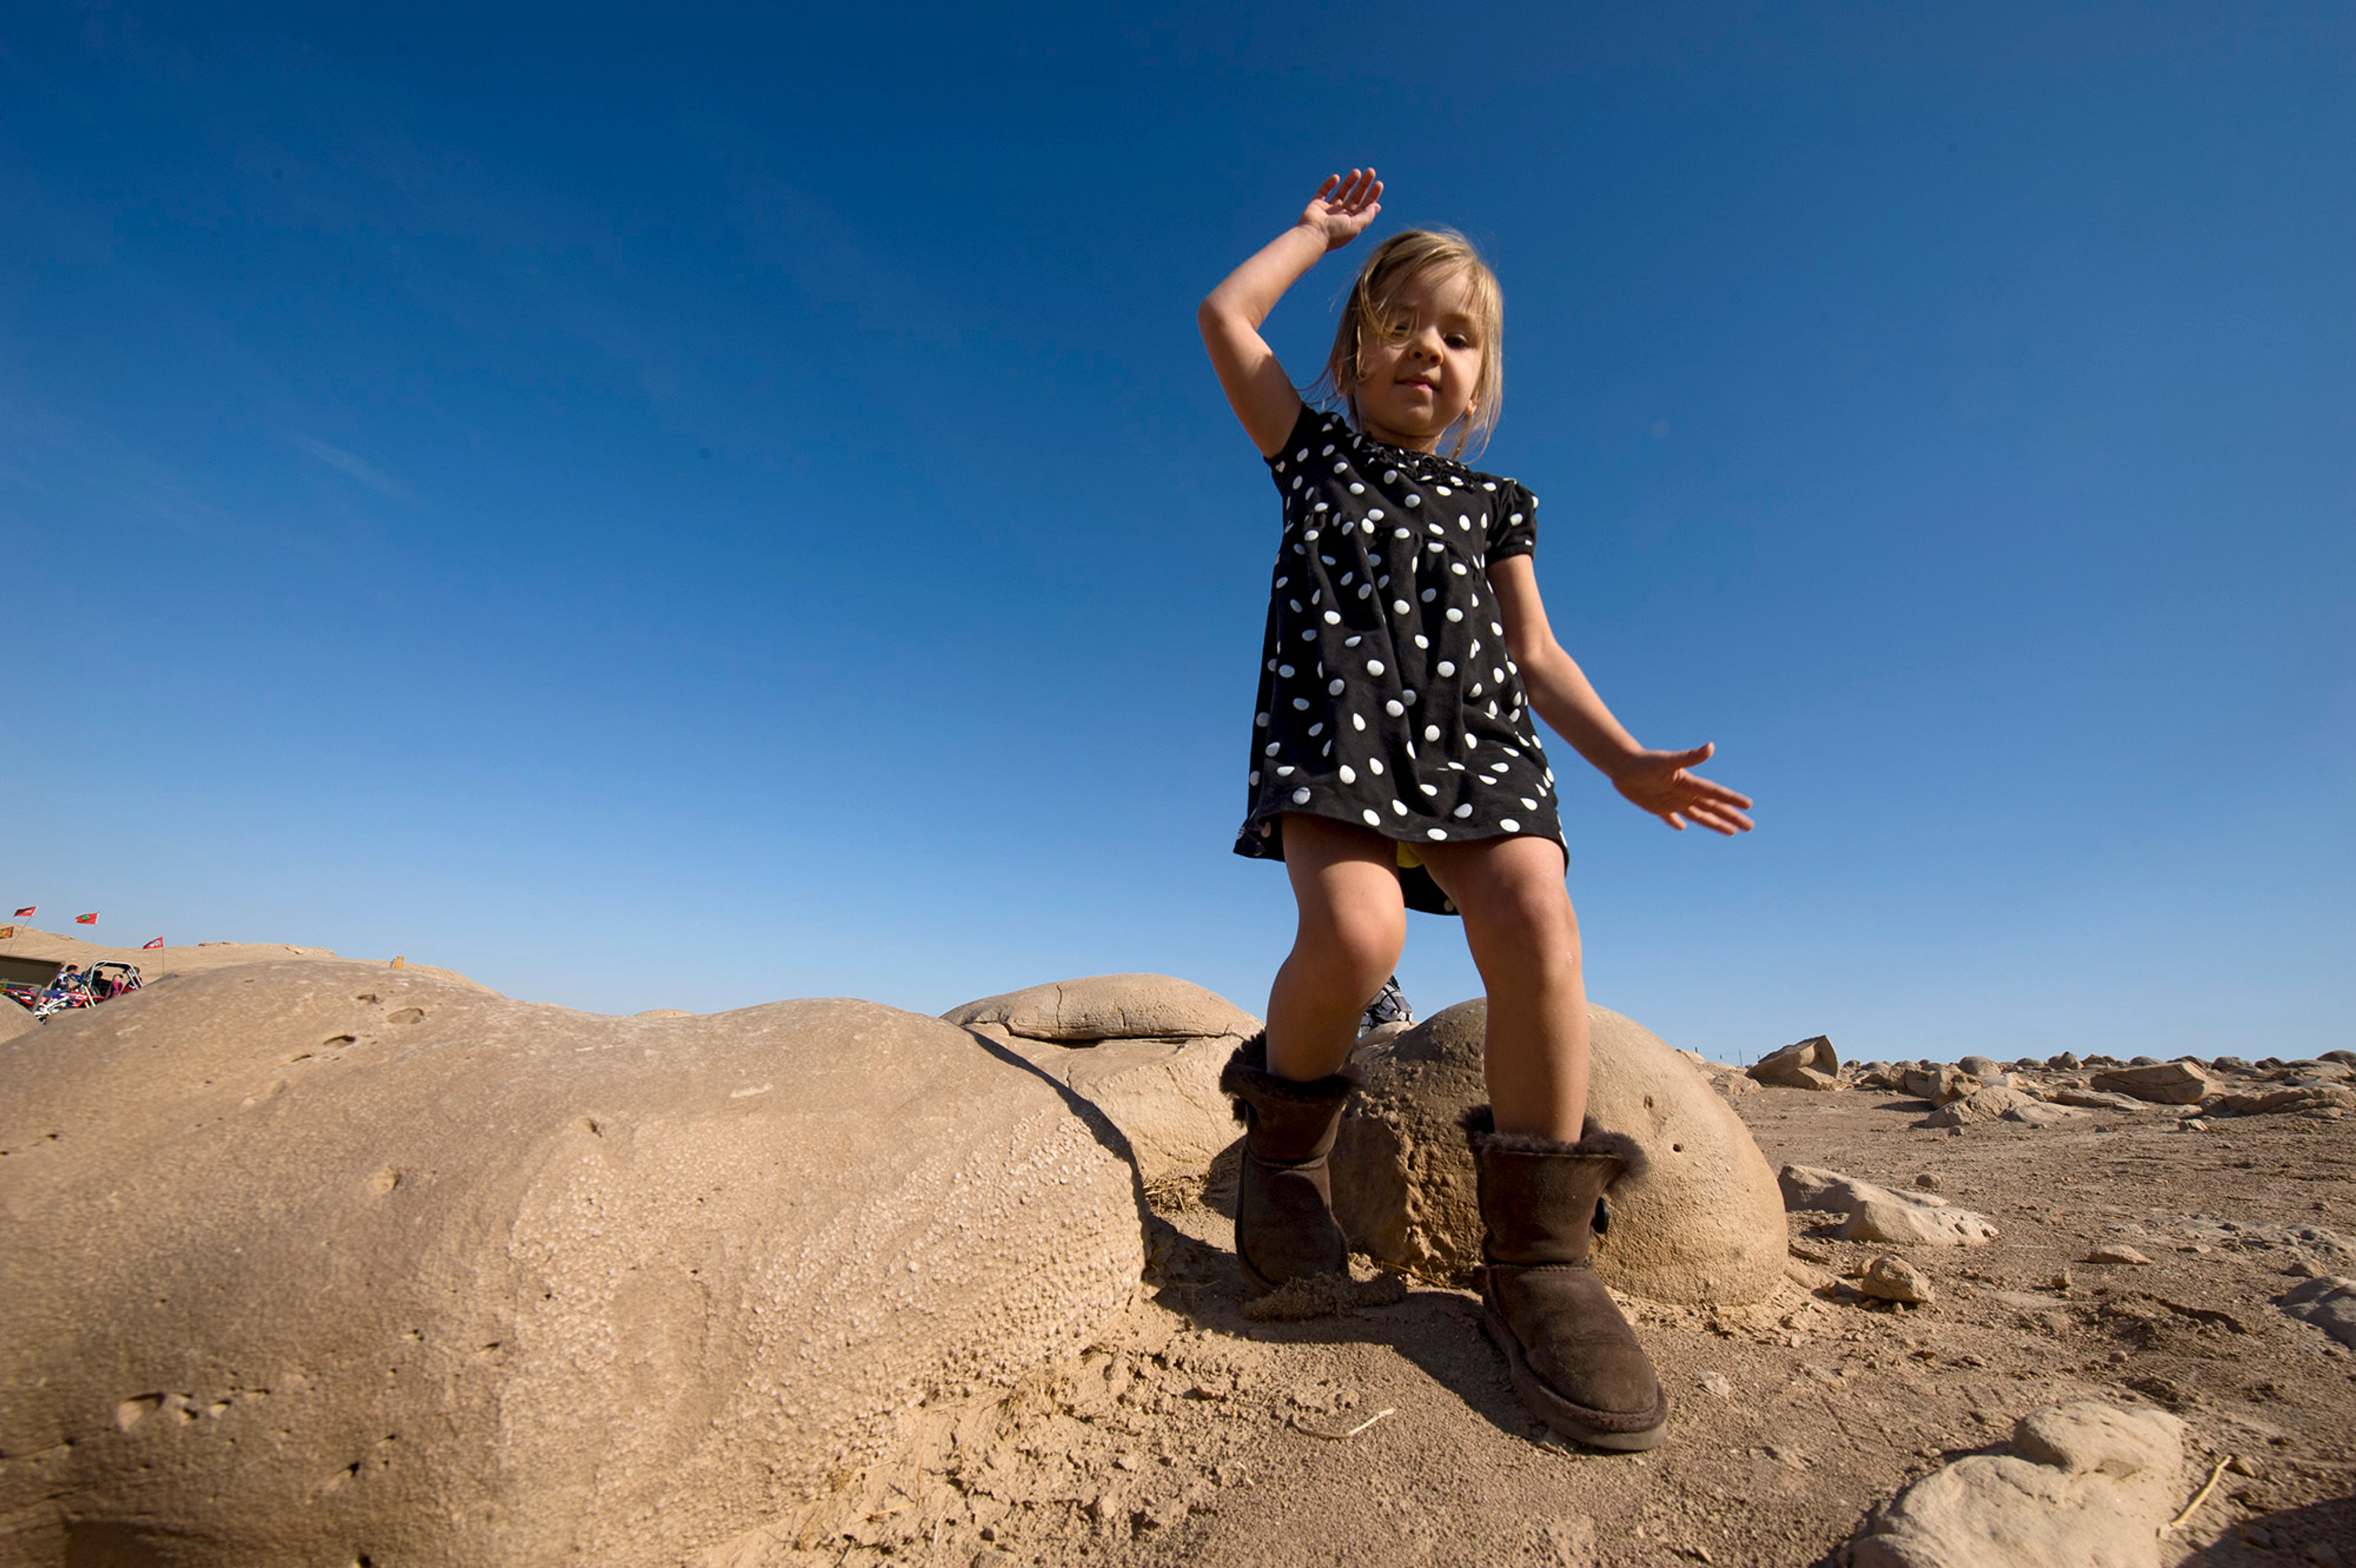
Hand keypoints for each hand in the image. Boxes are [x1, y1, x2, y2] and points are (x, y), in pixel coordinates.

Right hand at [1298, 169, 1382, 251]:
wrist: (1312, 235)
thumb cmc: (1335, 233)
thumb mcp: (1356, 225)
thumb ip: (1367, 215)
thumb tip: (1377, 206)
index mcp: (1352, 222)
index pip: (1365, 206)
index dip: (1372, 195)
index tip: (1378, 184)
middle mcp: (1341, 215)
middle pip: (1355, 197)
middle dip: (1364, 185)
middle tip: (1371, 171)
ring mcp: (1329, 209)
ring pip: (1341, 192)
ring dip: (1350, 182)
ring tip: (1357, 171)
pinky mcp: (1317, 204)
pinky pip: (1324, 191)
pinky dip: (1329, 184)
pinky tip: (1336, 178)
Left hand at [1610, 743, 1755, 834]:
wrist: (1622, 765)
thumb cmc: (1644, 762)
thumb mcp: (1667, 760)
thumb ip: (1689, 757)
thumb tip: (1711, 747)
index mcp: (1689, 784)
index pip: (1715, 794)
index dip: (1732, 800)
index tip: (1749, 805)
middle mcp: (1684, 794)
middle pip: (1713, 808)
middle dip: (1732, 817)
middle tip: (1750, 826)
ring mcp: (1672, 801)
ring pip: (1698, 816)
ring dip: (1715, 823)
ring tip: (1731, 832)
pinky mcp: (1657, 807)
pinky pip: (1671, 818)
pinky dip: (1676, 823)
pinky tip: (1682, 828)